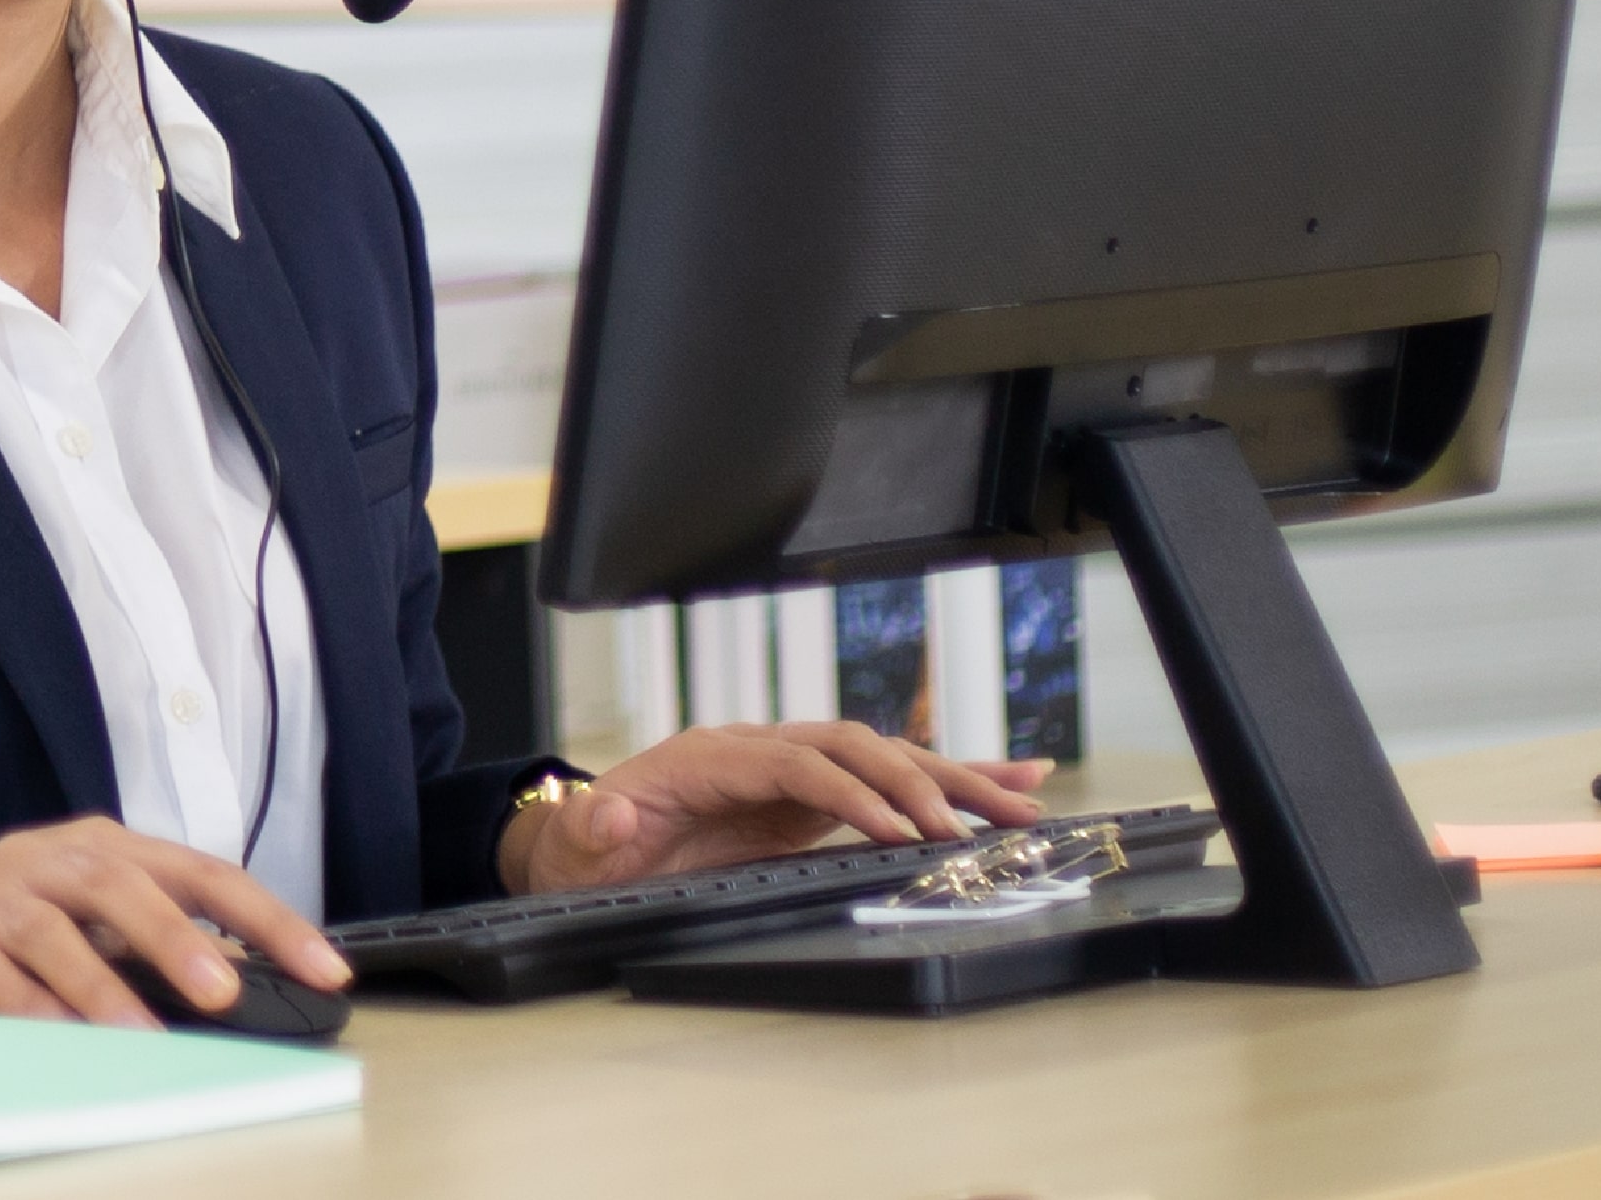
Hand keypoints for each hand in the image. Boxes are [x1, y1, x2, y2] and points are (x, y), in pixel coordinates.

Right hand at [0, 815, 347, 1026]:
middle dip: (180, 938)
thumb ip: (148, 942)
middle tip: (226, 991)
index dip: (266, 917)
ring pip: (55, 928)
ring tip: (146, 1034)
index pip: (199, 872)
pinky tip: (62, 1039)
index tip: (324, 967)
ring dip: (104, 984)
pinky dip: (31, 1006)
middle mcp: (48, 859)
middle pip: (123, 883)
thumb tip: (242, 990)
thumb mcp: (82, 922)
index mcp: (100, 848)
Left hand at [500, 724, 1053, 893]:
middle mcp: (759, 750)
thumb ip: (592, 831)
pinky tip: (1003, 783)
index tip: (898, 832)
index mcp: (710, 757)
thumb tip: (605, 810)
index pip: (800, 764)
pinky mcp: (808, 800)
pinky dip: (942, 783)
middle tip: (984, 824)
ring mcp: (788, 771)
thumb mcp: (574, 848)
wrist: (580, 847)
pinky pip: (883, 784)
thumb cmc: (583, 850)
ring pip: (884, 760)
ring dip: (954, 778)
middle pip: (857, 750)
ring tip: (1026, 798)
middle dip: (923, 782)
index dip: (851, 794)